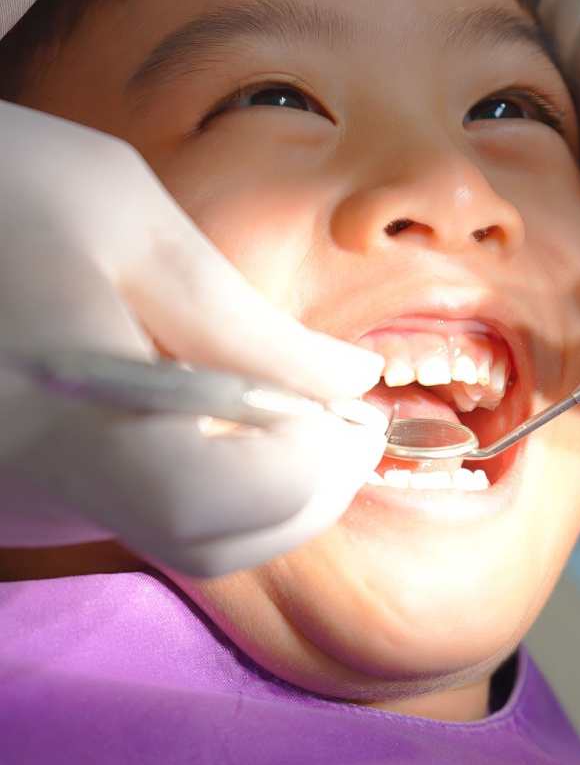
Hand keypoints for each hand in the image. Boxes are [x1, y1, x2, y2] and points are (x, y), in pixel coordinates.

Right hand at [0, 103, 384, 575]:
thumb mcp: (130, 224)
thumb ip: (246, 323)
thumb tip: (352, 384)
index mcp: (56, 412)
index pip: (210, 507)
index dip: (309, 476)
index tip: (360, 420)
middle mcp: (28, 485)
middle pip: (212, 540)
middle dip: (308, 487)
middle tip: (351, 417)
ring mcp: (14, 501)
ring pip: (181, 528)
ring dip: (265, 480)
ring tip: (295, 402)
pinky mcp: (13, 493)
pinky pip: (136, 505)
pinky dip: (208, 471)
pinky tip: (222, 407)